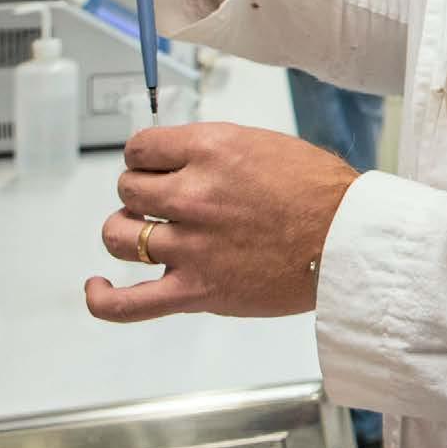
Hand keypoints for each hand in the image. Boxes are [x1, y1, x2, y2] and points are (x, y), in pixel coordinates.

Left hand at [88, 122, 356, 321]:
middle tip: (159, 199)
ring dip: (126, 231)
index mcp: (212, 149)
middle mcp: (194, 193)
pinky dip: (102, 299)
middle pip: (128, 188)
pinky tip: (98, 288)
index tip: (152, 165)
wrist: (348, 239)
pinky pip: (127, 303)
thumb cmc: (318, 191)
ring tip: (143, 231)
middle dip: (139, 191)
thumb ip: (213, 151)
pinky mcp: (195, 290)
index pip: (141, 147)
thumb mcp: (262, 144)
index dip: (143, 156)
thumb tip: (177, 161)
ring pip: (119, 235)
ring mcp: (191, 244)